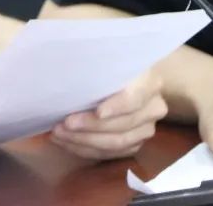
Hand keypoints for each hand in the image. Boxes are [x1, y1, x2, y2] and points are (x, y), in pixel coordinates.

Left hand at [50, 70, 167, 159]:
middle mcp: (153, 108)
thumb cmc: (104, 66)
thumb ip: (92, 65)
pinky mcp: (135, 143)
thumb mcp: (101, 59)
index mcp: (148, 82)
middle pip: (123, 124)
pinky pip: (112, 153)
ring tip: (59, 134)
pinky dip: (87, 149)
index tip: (98, 112)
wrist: (120, 80)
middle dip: (90, 127)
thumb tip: (67, 67)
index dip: (117, 107)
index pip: (134, 98)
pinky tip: (67, 142)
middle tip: (63, 124)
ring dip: (84, 141)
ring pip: (117, 143)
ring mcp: (146, 128)